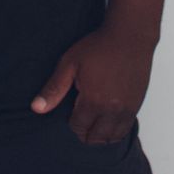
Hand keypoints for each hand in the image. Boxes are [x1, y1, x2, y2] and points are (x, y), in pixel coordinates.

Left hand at [30, 26, 156, 144]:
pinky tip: (107, 122)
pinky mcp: (137, 104)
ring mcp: (127, 109)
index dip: (71, 124)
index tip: (69, 114)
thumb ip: (54, 89)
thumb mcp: (70, 63)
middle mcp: (112, 110)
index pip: (79, 128)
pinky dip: (115, 131)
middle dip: (85, 133)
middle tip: (79, 121)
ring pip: (112, 138)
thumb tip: (36, 108)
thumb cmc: (99, 46)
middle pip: (95, 138)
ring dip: (100, 135)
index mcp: (93, 101)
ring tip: (92, 124)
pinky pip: (125, 129)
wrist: (130, 34)